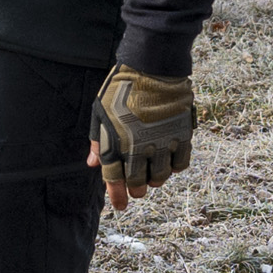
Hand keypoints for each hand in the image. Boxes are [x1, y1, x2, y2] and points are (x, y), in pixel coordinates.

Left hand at [87, 64, 193, 212]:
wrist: (151, 66)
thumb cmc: (121, 89)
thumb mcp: (100, 113)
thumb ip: (96, 141)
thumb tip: (91, 164)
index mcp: (115, 141)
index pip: (114, 179)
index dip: (117, 196)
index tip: (120, 206)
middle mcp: (138, 146)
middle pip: (138, 183)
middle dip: (136, 189)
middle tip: (137, 188)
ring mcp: (161, 142)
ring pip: (160, 177)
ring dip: (154, 179)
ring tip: (151, 172)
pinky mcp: (181, 135)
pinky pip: (180, 164)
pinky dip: (174, 167)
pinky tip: (168, 161)